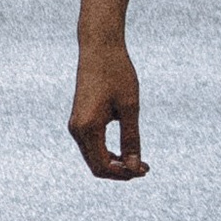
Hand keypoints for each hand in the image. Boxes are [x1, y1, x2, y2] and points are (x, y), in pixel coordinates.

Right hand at [70, 34, 146, 179]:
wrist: (99, 48)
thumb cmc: (117, 73)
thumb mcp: (130, 107)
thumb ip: (131, 138)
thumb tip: (134, 167)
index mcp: (88, 128)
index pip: (102, 165)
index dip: (124, 173)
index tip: (144, 170)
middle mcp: (76, 129)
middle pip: (95, 165)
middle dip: (119, 171)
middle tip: (143, 168)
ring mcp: (75, 124)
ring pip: (92, 156)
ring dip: (113, 163)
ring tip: (137, 162)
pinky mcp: (79, 119)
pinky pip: (91, 145)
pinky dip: (106, 152)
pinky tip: (124, 151)